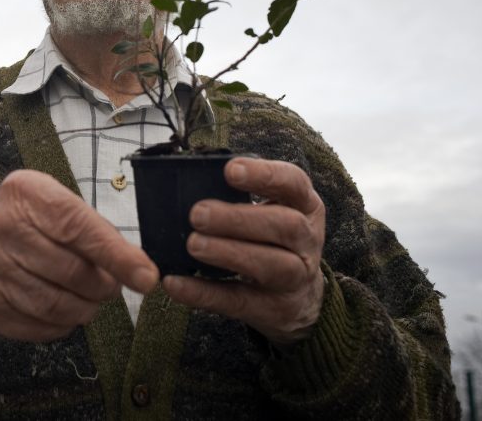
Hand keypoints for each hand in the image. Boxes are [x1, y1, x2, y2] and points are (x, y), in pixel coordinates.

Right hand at [0, 169, 158, 341]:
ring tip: (91, 300)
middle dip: (103, 286)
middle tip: (111, 286)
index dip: (116, 256)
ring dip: (86, 309)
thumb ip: (93, 229)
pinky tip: (64, 311)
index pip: (78, 227)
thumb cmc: (23, 223)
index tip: (146, 277)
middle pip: (70, 271)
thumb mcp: (52, 204)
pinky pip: (39, 326)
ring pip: (56, 305)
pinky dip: (62, 324)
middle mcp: (1, 229)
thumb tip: (139, 268)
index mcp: (24, 194)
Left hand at [162, 157, 325, 345]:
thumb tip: (186, 186)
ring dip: (228, 253)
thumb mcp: (273, 211)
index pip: (294, 183)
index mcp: (305, 206)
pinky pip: (237, 301)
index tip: (230, 170)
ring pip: (270, 265)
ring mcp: (295, 278)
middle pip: (285, 226)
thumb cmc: (273, 240)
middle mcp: (307, 241)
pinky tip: (174, 283)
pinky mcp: (272, 310)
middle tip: (198, 213)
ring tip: (193, 244)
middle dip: (239, 218)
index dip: (264, 175)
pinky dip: (203, 293)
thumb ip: (239, 197)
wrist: (301, 300)